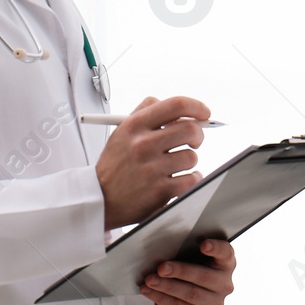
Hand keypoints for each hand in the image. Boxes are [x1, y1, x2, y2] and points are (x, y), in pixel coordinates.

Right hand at [96, 96, 209, 229]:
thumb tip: (181, 108)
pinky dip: (190, 179)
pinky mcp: (160, 191)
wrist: (100, 198)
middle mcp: (143, 145)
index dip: (196, 107)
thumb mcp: (122, 131)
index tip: (204, 113)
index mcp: (135, 125)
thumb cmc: (115, 164)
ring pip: (192, 157)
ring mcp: (152, 168)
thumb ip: (147, 113)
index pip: (176, 105)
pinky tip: (179, 180)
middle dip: (198, 135)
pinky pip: (192, 179)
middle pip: (190, 129)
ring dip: (189, 161)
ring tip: (175, 166)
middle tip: (194, 141)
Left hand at [141, 239, 234, 304]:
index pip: (225, 253)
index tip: (204, 245)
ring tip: (149, 281)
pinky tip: (150, 292)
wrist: (190, 293)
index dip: (216, 248)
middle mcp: (224, 285)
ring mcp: (215, 303)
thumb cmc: (190, 268)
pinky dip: (161, 300)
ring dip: (166, 288)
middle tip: (161, 268)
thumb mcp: (192, 256)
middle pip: (203, 277)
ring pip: (190, 295)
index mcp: (225, 263)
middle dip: (179, 272)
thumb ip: (186, 249)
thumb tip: (161, 249)